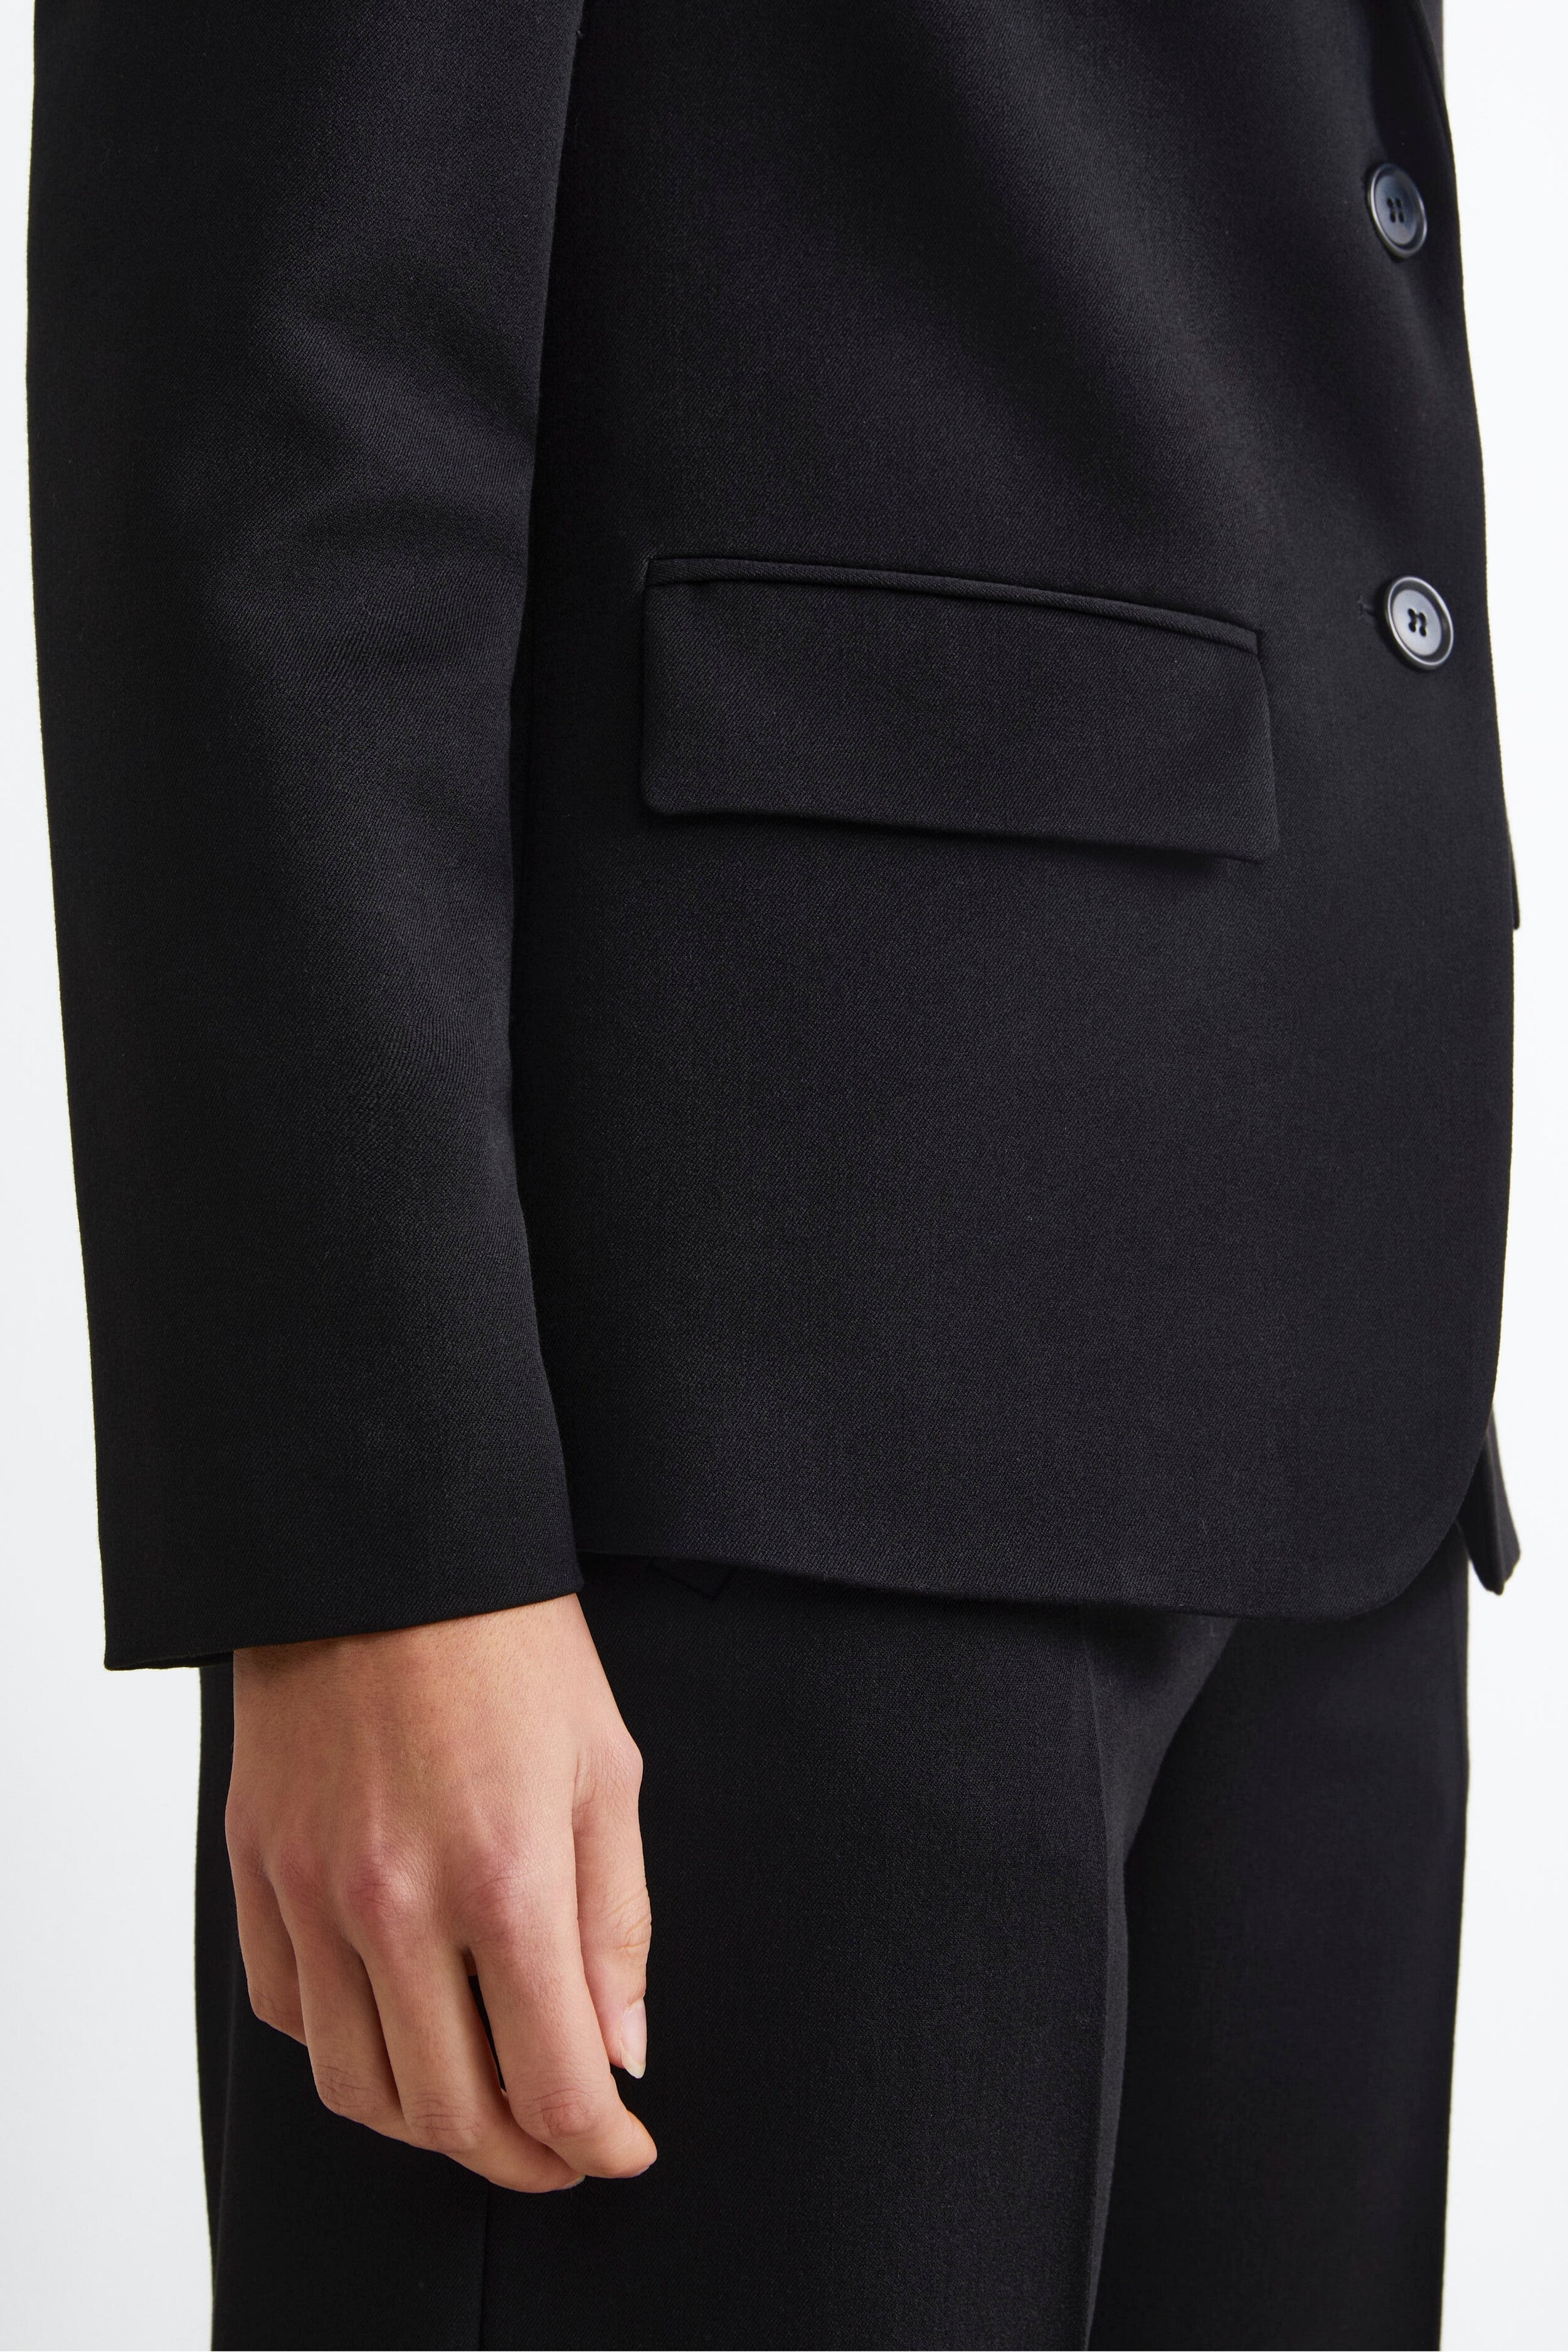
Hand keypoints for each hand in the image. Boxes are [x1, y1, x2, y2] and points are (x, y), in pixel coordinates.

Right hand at [226, 1595, 654, 2191]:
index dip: (597, 2145)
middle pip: (451, 2113)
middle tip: (563, 2150)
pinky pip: (290, 2013)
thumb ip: (614, 1924)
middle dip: (523, 2159)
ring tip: (485, 2103)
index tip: (623, 2151)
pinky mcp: (257, 1870)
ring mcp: (313, 1892)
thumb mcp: (606, 1769)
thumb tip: (620, 2053)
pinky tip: (402, 2026)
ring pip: (360, 2087)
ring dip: (432, 2125)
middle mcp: (397, 1902)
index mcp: (506, 1876)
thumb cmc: (512, 1646)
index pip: (551, 2082)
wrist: (385, 1550)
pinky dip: (349, 2051)